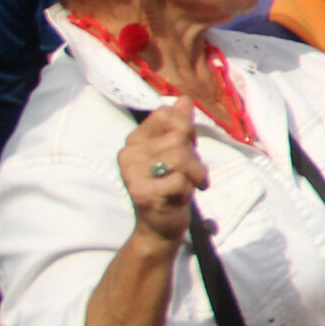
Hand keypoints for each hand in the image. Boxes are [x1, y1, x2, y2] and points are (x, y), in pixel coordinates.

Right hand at [119, 100, 205, 244]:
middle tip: (191, 172)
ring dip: (196, 173)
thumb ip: (179, 126)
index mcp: (134, 141)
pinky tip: (180, 198)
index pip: (165, 114)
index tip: (188, 147)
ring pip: (180, 156)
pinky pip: (180, 180)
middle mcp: (128, 154)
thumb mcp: (177, 153)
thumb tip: (184, 99)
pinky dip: (190, 190)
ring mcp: (133, 174)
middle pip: (178, 136)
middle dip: (194, 155)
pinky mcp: (142, 193)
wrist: (159, 226)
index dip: (186, 128)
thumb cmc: (170, 186)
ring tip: (190, 184)